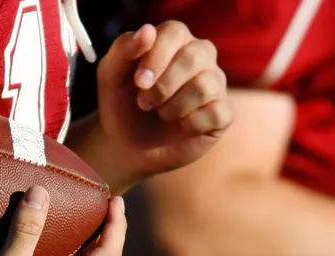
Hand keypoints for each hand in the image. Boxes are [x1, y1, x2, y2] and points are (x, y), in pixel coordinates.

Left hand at [95, 21, 232, 181]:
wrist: (128, 146)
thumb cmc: (122, 104)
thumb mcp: (111, 75)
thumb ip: (123, 48)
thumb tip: (148, 30)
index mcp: (174, 40)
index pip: (174, 32)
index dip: (156, 57)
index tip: (138, 82)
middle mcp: (200, 56)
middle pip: (194, 56)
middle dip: (163, 85)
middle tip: (144, 103)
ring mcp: (215, 83)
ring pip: (205, 85)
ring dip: (173, 107)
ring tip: (161, 114)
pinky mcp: (223, 113)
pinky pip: (216, 112)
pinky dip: (191, 124)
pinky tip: (180, 127)